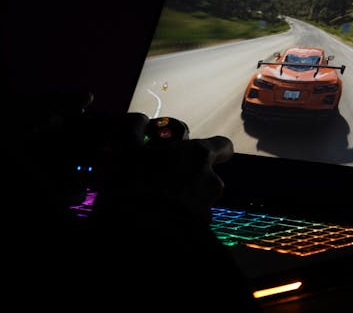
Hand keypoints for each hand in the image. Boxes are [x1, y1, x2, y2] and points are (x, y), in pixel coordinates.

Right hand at [108, 112, 233, 222]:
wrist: (147, 232)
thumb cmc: (140, 183)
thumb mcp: (128, 149)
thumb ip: (135, 128)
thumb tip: (140, 120)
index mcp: (199, 155)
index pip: (223, 145)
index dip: (214, 147)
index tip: (198, 150)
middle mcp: (211, 180)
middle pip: (209, 174)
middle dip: (192, 175)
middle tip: (166, 177)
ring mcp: (207, 208)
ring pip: (200, 197)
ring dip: (185, 197)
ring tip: (158, 201)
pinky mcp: (200, 231)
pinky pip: (191, 219)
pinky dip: (179, 217)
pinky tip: (159, 218)